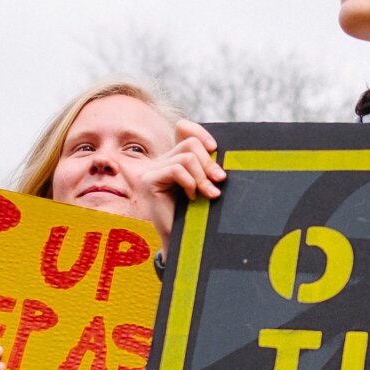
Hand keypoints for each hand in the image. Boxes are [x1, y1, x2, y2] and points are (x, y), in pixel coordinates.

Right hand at [136, 121, 224, 239]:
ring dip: (203, 176)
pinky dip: (190, 183)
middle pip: (190, 143)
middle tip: (220, 180)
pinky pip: (177, 169)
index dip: (200, 132)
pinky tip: (191, 198)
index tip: (215, 149)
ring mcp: (153, 170)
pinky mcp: (149, 180)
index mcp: (174, 158)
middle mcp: (161, 161)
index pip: (183, 128)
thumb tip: (219, 152)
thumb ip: (207, 167)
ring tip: (210, 194)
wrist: (182, 241)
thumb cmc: (196, 214)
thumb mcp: (204, 185)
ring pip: (186, 156)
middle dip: (209, 162)